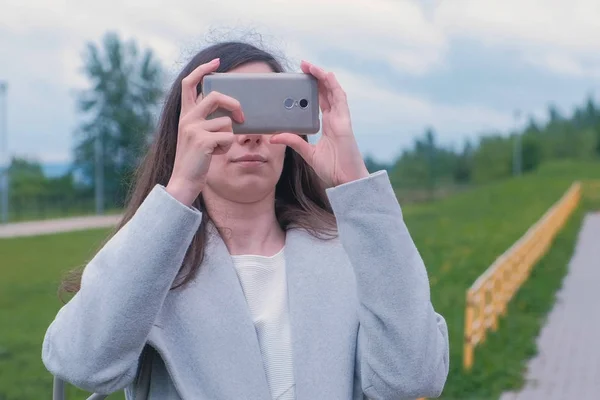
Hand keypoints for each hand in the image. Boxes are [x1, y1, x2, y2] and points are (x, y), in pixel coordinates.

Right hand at [166, 58, 243, 205]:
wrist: (183, 182)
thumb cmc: (196, 160)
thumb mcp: (198, 136)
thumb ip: (207, 121)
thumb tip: (231, 111)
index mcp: (185, 114)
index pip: (189, 83)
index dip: (202, 69)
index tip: (215, 62)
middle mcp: (187, 118)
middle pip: (217, 96)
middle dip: (235, 105)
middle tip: (242, 118)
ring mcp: (193, 128)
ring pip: (227, 123)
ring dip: (228, 138)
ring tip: (216, 149)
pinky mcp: (202, 141)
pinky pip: (228, 138)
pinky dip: (226, 149)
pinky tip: (214, 155)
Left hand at [270, 61, 368, 186]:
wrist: (346, 181)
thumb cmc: (332, 169)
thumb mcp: (307, 153)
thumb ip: (293, 142)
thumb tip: (274, 136)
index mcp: (328, 125)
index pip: (320, 100)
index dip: (313, 87)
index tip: (301, 78)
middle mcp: (335, 119)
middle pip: (326, 92)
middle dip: (315, 77)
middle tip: (302, 65)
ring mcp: (341, 119)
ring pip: (333, 91)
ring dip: (323, 77)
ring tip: (310, 66)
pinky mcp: (344, 122)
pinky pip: (340, 99)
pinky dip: (333, 86)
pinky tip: (326, 75)